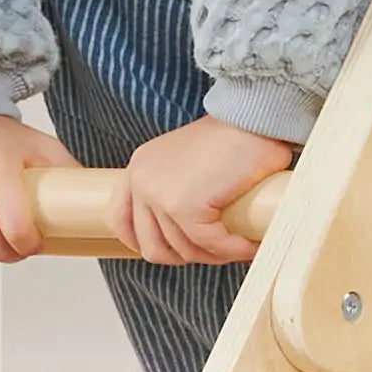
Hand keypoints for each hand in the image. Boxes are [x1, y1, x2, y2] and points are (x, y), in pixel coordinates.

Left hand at [117, 116, 293, 268]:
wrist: (252, 115)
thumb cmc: (233, 135)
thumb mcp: (189, 162)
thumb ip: (178, 187)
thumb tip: (187, 232)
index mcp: (138, 169)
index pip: (119, 219)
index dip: (141, 243)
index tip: (170, 252)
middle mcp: (140, 182)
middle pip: (150, 245)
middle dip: (185, 256)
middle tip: (216, 252)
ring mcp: (158, 195)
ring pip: (183, 250)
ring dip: (213, 256)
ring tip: (238, 248)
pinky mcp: (184, 206)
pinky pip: (208, 244)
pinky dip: (232, 250)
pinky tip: (250, 246)